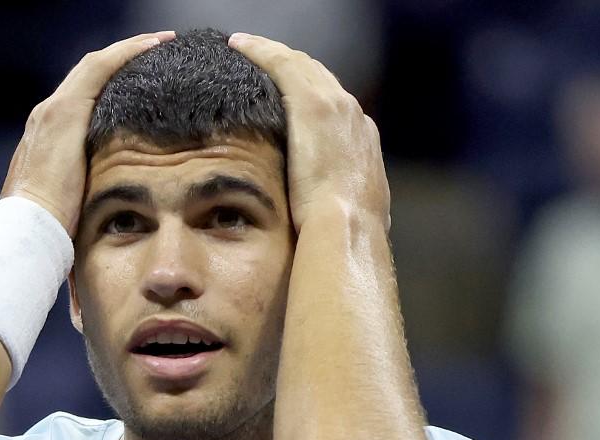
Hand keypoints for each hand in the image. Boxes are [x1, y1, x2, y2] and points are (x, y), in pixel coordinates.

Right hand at [0, 31, 175, 236]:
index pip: (85, 94)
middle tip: (157, 47)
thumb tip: (119, 194)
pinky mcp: (64, 112)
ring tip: (160, 41)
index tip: (143, 74)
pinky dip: (125, 53)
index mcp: (49, 134)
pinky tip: (152, 46)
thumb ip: (92, 185)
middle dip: (122, 57)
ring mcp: (54, 110)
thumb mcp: (76, 199)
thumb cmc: (54, 226)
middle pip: (89, 73)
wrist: (29, 227)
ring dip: (129, 50)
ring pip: (95, 65)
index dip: (114, 78)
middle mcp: (48, 114)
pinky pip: (99, 68)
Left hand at [227, 33, 389, 233]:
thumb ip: (334, 204)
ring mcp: (335, 105)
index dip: (308, 96)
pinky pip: (281, 62)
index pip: (332, 108)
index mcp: (361, 142)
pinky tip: (237, 44)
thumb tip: (326, 218)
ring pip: (300, 65)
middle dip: (291, 68)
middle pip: (318, 78)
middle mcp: (353, 115)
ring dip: (272, 53)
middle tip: (261, 60)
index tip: (286, 96)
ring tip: (245, 46)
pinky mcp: (312, 101)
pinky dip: (260, 50)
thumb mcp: (344, 215)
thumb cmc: (340, 235)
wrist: (347, 227)